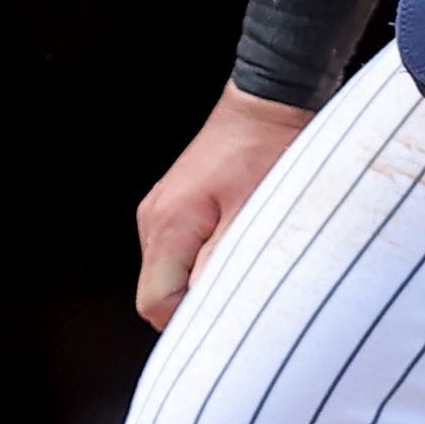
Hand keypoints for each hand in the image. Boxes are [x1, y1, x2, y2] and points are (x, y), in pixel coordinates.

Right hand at [135, 82, 312, 329]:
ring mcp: (163, 209)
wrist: (270, 101)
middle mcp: (154, 218)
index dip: (191, 322)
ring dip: (207, 278)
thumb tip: (210, 314)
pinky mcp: (179, 204)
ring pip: (174, 273)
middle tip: (246, 286)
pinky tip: (241, 241)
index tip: (231, 316)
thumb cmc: (268, 151)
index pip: (155, 304)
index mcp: (167, 224)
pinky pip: (185, 251)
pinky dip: (209, 257)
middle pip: (162, 292)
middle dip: (201, 301)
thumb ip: (223, 270)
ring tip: (248, 255)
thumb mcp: (254, 219)